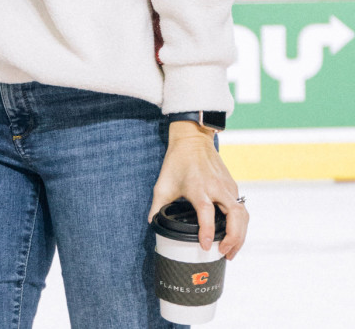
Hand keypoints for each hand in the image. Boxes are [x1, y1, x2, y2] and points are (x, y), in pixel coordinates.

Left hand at [147, 122, 248, 259]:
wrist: (193, 140)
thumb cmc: (177, 162)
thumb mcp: (163, 184)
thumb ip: (157, 206)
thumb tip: (151, 223)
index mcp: (198, 187)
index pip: (206, 212)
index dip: (207, 230)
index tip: (205, 245)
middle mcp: (216, 188)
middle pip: (234, 216)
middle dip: (233, 238)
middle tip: (224, 254)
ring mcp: (227, 187)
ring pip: (242, 214)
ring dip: (240, 235)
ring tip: (230, 251)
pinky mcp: (233, 187)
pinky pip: (241, 209)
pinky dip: (240, 225)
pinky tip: (233, 236)